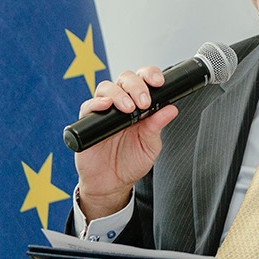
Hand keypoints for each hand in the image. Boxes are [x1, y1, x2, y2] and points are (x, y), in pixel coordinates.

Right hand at [74, 67, 177, 219]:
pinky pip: (88, 106)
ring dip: (118, 94)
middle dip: (136, 85)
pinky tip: (106, 106)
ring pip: (106, 87)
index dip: (150, 75)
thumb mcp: (150, 145)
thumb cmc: (131, 162)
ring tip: (129, 108)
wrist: (111, 183)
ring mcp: (103, 111)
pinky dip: (97, 103)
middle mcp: (121, 104)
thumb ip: (157, 126)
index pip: (144, 81)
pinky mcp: (87, 122)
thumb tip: (171, 109)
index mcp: (139, 105)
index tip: (159, 82)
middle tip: (144, 102)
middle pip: (125, 79)